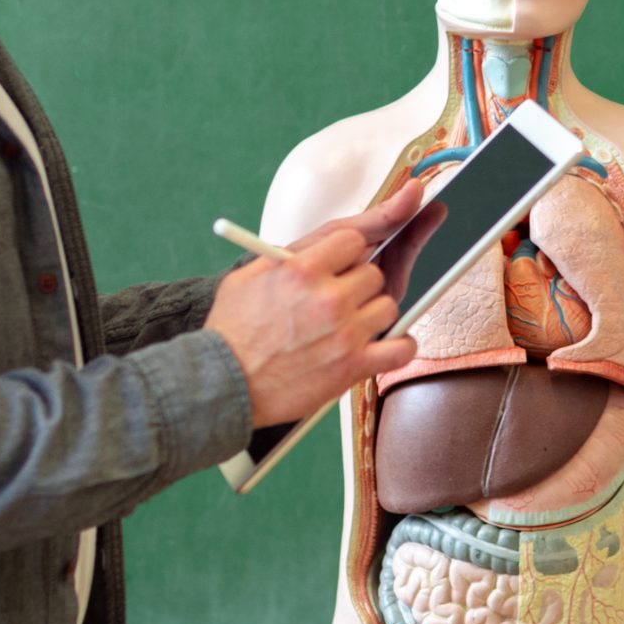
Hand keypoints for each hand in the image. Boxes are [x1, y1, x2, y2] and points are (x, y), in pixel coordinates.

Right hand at [205, 181, 425, 425]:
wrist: (222, 383)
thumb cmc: (232, 329)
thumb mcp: (251, 274)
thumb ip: (293, 253)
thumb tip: (329, 242)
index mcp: (302, 268)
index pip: (355, 241)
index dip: (348, 254)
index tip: (341, 265)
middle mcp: (328, 298)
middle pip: (374, 273)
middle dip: (358, 285)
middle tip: (338, 300)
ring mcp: (344, 333)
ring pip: (388, 306)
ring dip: (372, 314)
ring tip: (349, 325)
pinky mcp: (353, 366)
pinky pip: (401, 348)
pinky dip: (398, 347)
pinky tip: (381, 346)